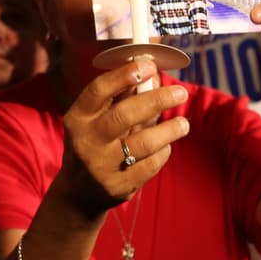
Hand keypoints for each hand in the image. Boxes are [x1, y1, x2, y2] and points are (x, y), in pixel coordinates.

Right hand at [58, 61, 190, 216]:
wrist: (78, 193)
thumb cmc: (94, 144)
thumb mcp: (97, 120)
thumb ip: (123, 98)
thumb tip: (155, 76)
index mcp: (77, 118)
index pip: (99, 90)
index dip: (124, 75)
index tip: (150, 65)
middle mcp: (85, 141)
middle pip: (124, 114)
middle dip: (157, 99)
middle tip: (180, 92)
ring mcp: (100, 166)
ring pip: (143, 142)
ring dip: (169, 130)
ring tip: (183, 124)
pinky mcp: (117, 186)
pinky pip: (149, 165)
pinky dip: (162, 152)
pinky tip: (165, 146)